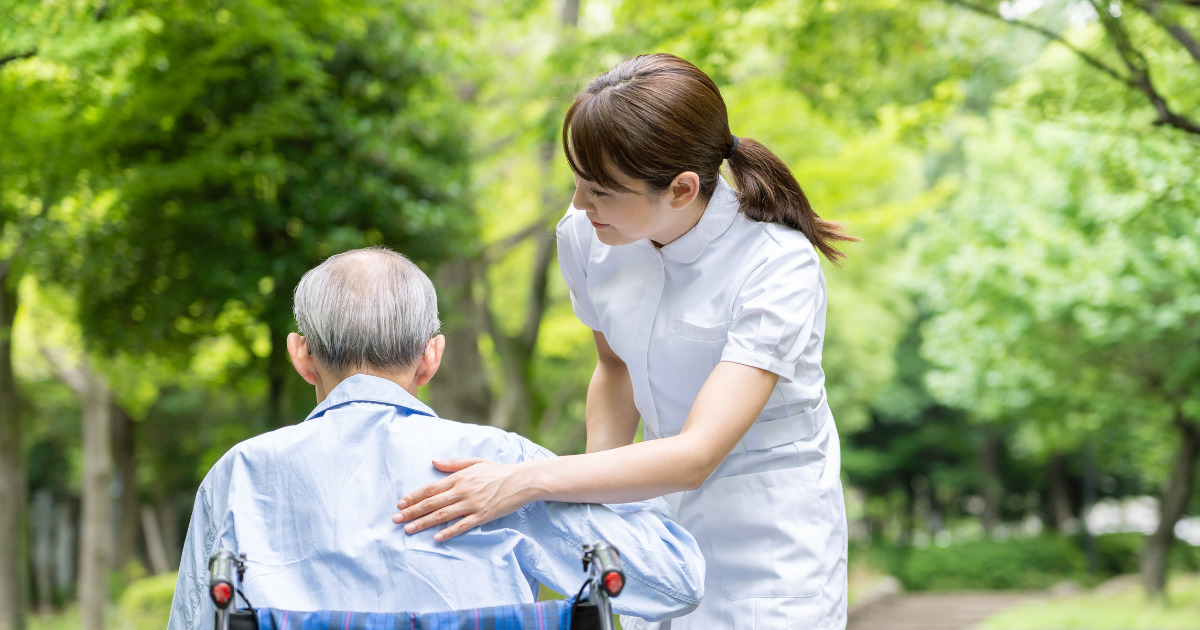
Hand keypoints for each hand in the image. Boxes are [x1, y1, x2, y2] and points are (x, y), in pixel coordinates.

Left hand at [392, 458, 537, 540]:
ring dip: (424, 523)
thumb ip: (453, 463)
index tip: (400, 504)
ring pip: (442, 515)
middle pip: (432, 503)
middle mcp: (462, 491)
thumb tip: (433, 461)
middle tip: (396, 519)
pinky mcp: (482, 516)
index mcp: (459, 477)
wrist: (522, 480)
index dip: (414, 496)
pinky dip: (448, 532)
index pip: (430, 488)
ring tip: (409, 529)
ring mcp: (472, 504)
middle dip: (412, 512)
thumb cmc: (498, 470)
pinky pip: (462, 525)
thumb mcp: (475, 461)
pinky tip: (436, 538)